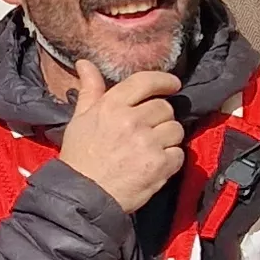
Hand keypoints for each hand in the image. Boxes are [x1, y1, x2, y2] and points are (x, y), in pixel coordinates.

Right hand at [52, 61, 187, 211]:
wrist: (83, 196)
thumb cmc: (80, 157)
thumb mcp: (80, 119)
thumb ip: (90, 90)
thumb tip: (85, 63)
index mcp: (112, 106)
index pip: (146, 82)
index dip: (164, 80)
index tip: (173, 84)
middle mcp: (132, 120)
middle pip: (165, 108)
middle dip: (160, 117)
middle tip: (148, 130)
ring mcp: (148, 143)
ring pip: (175, 130)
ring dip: (167, 138)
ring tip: (151, 148)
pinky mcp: (160, 165)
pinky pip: (179, 154)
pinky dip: (171, 159)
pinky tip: (155, 164)